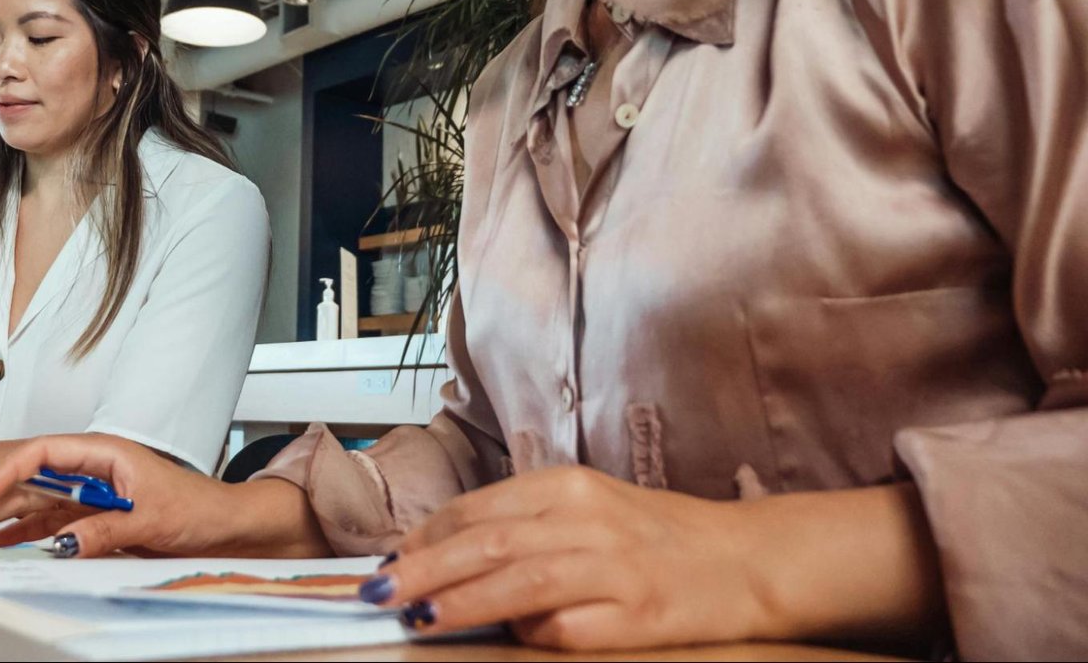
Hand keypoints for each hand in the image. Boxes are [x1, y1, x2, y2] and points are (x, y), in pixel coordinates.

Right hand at [0, 434, 325, 557]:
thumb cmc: (197, 506)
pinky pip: (51, 527)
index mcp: (105, 453)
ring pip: (35, 507)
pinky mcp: (94, 520)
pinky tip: (1, 551)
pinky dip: (25, 540)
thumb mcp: (150, 518)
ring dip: (2, 524)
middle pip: (32, 481)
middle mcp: (92, 471)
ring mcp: (90, 496)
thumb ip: (103, 529)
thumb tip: (63, 543)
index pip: (45, 452)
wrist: (224, 526)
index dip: (12, 471)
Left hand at [360, 466, 769, 651]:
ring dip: (463, 599)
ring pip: (520, 579)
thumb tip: (445, 557)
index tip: (387, 561)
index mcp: (566, 485)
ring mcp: (613, 565)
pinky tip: (513, 639)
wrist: (746, 558)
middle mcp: (586, 517)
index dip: (426, 537)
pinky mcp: (639, 612)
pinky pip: (571, 626)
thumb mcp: (586, 509)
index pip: (477, 508)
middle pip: (487, 540)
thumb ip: (525, 527)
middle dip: (424, 568)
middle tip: (378, 592)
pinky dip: (535, 634)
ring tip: (421, 616)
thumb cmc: (656, 535)